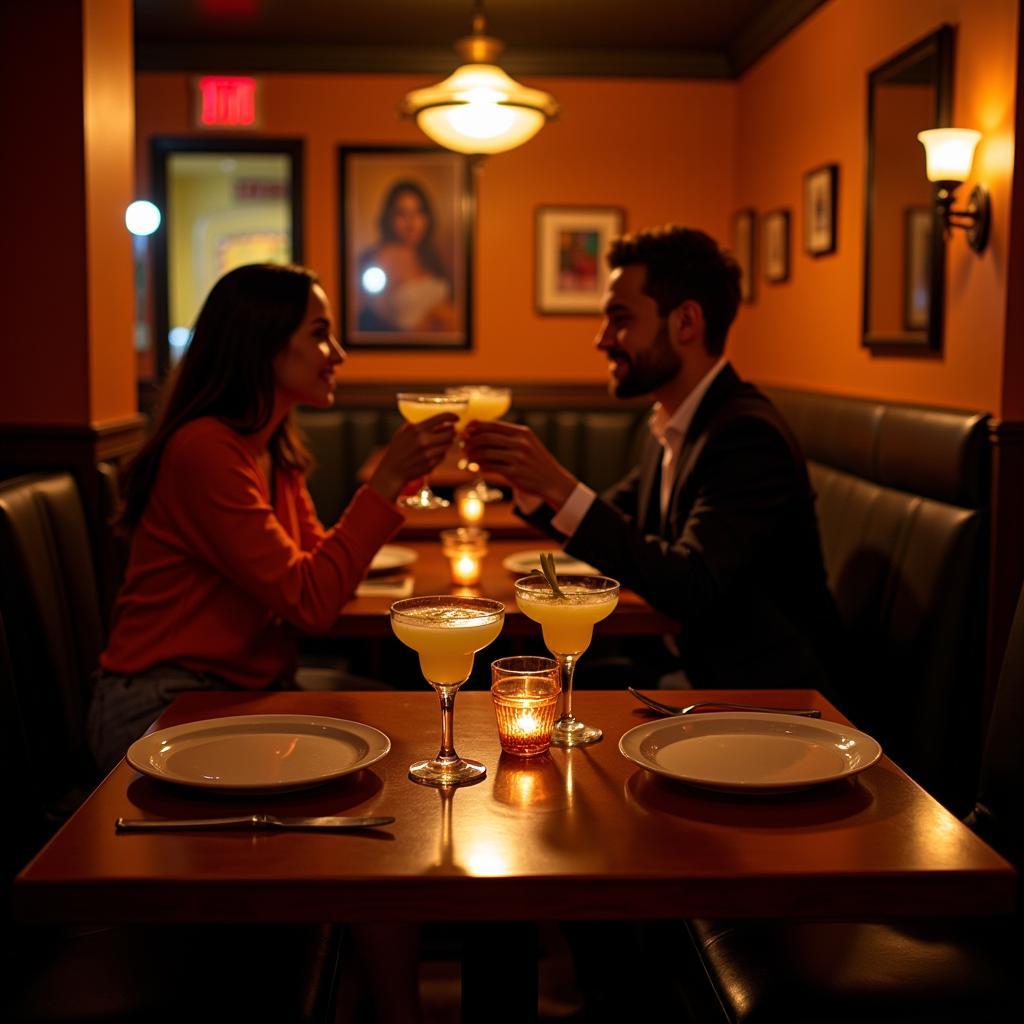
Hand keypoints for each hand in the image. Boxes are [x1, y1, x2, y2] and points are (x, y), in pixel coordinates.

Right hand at [368, 413, 456, 502]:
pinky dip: (441, 453)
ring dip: (447, 443)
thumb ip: (417, 424)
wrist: (392, 471)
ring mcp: (428, 453)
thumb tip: (434, 417)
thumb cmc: (397, 450)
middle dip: (452, 432)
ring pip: (448, 445)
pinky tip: (434, 453)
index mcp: (417, 428)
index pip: (442, 418)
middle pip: (450, 433)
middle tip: (451, 431)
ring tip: (441, 442)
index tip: (456, 418)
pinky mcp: (431, 464)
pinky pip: (443, 456)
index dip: (452, 416)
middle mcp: (424, 440)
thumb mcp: (403, 432)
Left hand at [462, 421, 577, 509]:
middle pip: (487, 438)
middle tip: (463, 445)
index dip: (477, 426)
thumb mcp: (527, 443)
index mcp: (522, 432)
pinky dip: (480, 466)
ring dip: (473, 455)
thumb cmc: (536, 462)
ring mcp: (517, 458)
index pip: (494, 425)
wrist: (553, 481)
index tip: (466, 429)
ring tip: (467, 456)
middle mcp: (520, 443)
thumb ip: (508, 436)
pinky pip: (490, 467)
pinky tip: (476, 466)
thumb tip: (481, 431)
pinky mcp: (514, 473)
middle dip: (471, 441)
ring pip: (486, 453)